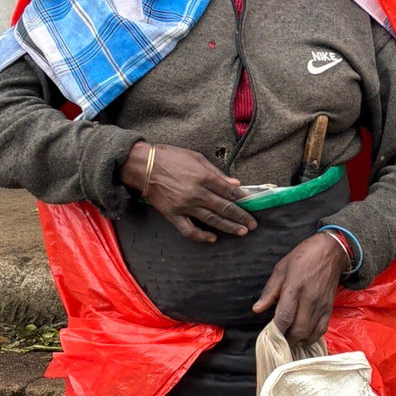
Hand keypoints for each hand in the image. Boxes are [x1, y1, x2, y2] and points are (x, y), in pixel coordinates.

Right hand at [120, 142, 256, 242]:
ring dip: (228, 227)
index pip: (229, 191)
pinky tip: (213, 238)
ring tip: (242, 232)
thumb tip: (235, 184)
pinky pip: (188, 230)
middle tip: (253, 224)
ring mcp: (185, 206)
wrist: (142, 165)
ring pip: (212, 219)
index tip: (251, 204)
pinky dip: (201, 236)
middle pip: (224, 207)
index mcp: (204, 177)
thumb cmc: (170, 157)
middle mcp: (197, 193)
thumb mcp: (196, 158)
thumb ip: (217, 173)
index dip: (242, 199)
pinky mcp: (173, 214)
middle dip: (241, 216)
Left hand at [252, 233, 346, 345]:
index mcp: (294, 287)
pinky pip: (321, 330)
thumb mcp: (281, 269)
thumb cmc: (303, 257)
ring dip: (297, 340)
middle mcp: (309, 299)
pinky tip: (303, 336)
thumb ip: (269, 291)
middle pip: (298, 330)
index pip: (285, 317)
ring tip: (288, 337)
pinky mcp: (329, 308)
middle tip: (277, 338)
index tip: (269, 334)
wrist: (330, 251)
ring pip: (309, 333)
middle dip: (286, 338)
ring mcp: (321, 305)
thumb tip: (257, 309)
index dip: (276, 330)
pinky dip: (311, 337)